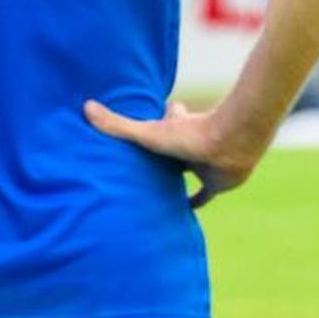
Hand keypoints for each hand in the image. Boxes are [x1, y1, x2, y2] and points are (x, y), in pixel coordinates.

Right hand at [85, 97, 265, 207]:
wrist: (232, 145)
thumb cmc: (192, 134)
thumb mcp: (148, 132)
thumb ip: (118, 124)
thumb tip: (85, 106)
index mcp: (178, 126)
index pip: (170, 114)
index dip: (163, 114)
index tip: (151, 116)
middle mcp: (191, 142)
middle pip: (178, 143)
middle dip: (167, 148)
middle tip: (148, 159)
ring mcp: (204, 162)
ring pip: (191, 168)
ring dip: (179, 172)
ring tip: (160, 184)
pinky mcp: (216, 183)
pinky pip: (204, 194)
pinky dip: (195, 202)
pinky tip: (184, 211)